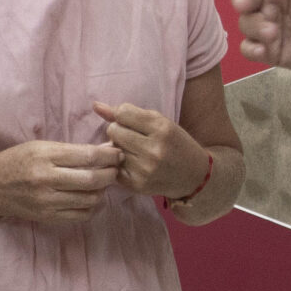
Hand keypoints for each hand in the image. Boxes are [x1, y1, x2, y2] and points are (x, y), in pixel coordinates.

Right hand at [0, 140, 121, 223]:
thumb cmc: (17, 160)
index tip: (118, 153)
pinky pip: (81, 215)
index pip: (87, 155)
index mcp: (45, 155)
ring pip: (90, 199)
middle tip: (116, 169)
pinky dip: (92, 207)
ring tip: (102, 182)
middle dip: (111, 173)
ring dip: (103, 190)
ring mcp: (47, 201)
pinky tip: (91, 197)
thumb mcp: (41, 146)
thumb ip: (73, 149)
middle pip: (92, 179)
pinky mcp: (48, 217)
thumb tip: (107, 147)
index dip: (109, 155)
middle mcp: (46, 179)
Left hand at [93, 101, 207, 197]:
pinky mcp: (137, 185)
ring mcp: (144, 169)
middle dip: (119, 132)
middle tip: (132, 138)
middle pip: (113, 131)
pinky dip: (119, 165)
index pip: (123, 113)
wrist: (194, 176)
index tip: (131, 122)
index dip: (122, 116)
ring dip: (119, 149)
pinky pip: (114, 168)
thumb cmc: (175, 144)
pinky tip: (133, 165)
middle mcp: (153, 149)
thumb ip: (128, 113)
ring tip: (134, 152)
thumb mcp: (160, 123)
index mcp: (161, 128)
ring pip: (112, 150)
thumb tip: (96, 106)